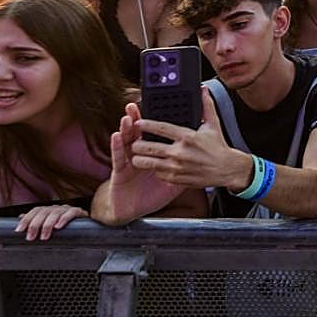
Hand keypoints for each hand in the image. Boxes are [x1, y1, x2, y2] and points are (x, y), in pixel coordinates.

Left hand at [15, 204, 86, 240]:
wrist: (86, 227)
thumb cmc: (64, 229)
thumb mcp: (48, 226)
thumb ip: (35, 221)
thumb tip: (20, 217)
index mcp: (49, 210)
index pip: (35, 211)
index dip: (26, 219)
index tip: (18, 230)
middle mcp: (57, 208)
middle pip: (43, 212)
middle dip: (35, 225)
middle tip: (30, 238)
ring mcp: (68, 209)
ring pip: (55, 213)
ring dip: (47, 225)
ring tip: (43, 237)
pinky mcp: (79, 212)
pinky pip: (71, 213)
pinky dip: (64, 219)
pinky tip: (59, 227)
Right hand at [95, 103, 185, 224]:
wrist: (133, 213)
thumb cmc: (153, 196)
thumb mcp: (175, 182)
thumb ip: (186, 169)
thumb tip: (200, 162)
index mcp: (155, 154)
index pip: (155, 134)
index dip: (155, 121)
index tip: (158, 106)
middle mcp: (140, 154)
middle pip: (139, 133)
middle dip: (138, 119)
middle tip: (137, 104)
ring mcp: (128, 161)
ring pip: (127, 140)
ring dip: (126, 128)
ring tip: (128, 115)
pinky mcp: (119, 171)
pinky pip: (118, 156)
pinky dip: (117, 145)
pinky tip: (117, 135)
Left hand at [131, 88, 251, 190]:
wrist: (226, 170)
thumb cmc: (218, 147)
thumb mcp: (214, 124)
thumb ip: (206, 105)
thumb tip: (203, 89)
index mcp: (187, 136)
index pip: (160, 128)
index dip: (145, 124)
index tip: (138, 123)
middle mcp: (180, 152)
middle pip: (148, 147)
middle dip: (137, 143)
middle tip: (136, 141)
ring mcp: (176, 166)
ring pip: (147, 162)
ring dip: (140, 158)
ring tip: (139, 154)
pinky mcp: (175, 178)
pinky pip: (156, 173)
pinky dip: (153, 169)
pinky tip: (155, 164)